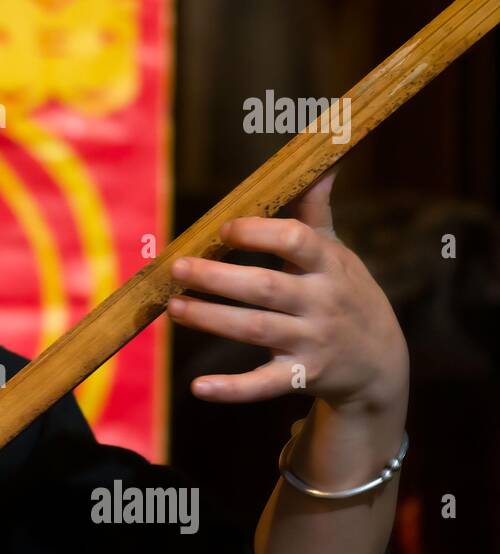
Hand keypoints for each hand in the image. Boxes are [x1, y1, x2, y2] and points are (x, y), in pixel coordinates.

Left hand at [164, 168, 408, 416]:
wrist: (381, 364)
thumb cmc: (345, 295)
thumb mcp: (338, 254)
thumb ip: (316, 213)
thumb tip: (320, 163)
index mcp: (329, 266)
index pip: (296, 241)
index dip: (259, 233)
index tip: (223, 229)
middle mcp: (322, 303)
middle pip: (266, 287)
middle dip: (219, 277)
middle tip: (177, 267)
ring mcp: (313, 342)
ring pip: (256, 330)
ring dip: (211, 319)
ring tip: (172, 307)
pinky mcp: (302, 377)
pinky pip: (264, 385)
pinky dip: (232, 389)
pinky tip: (198, 387)